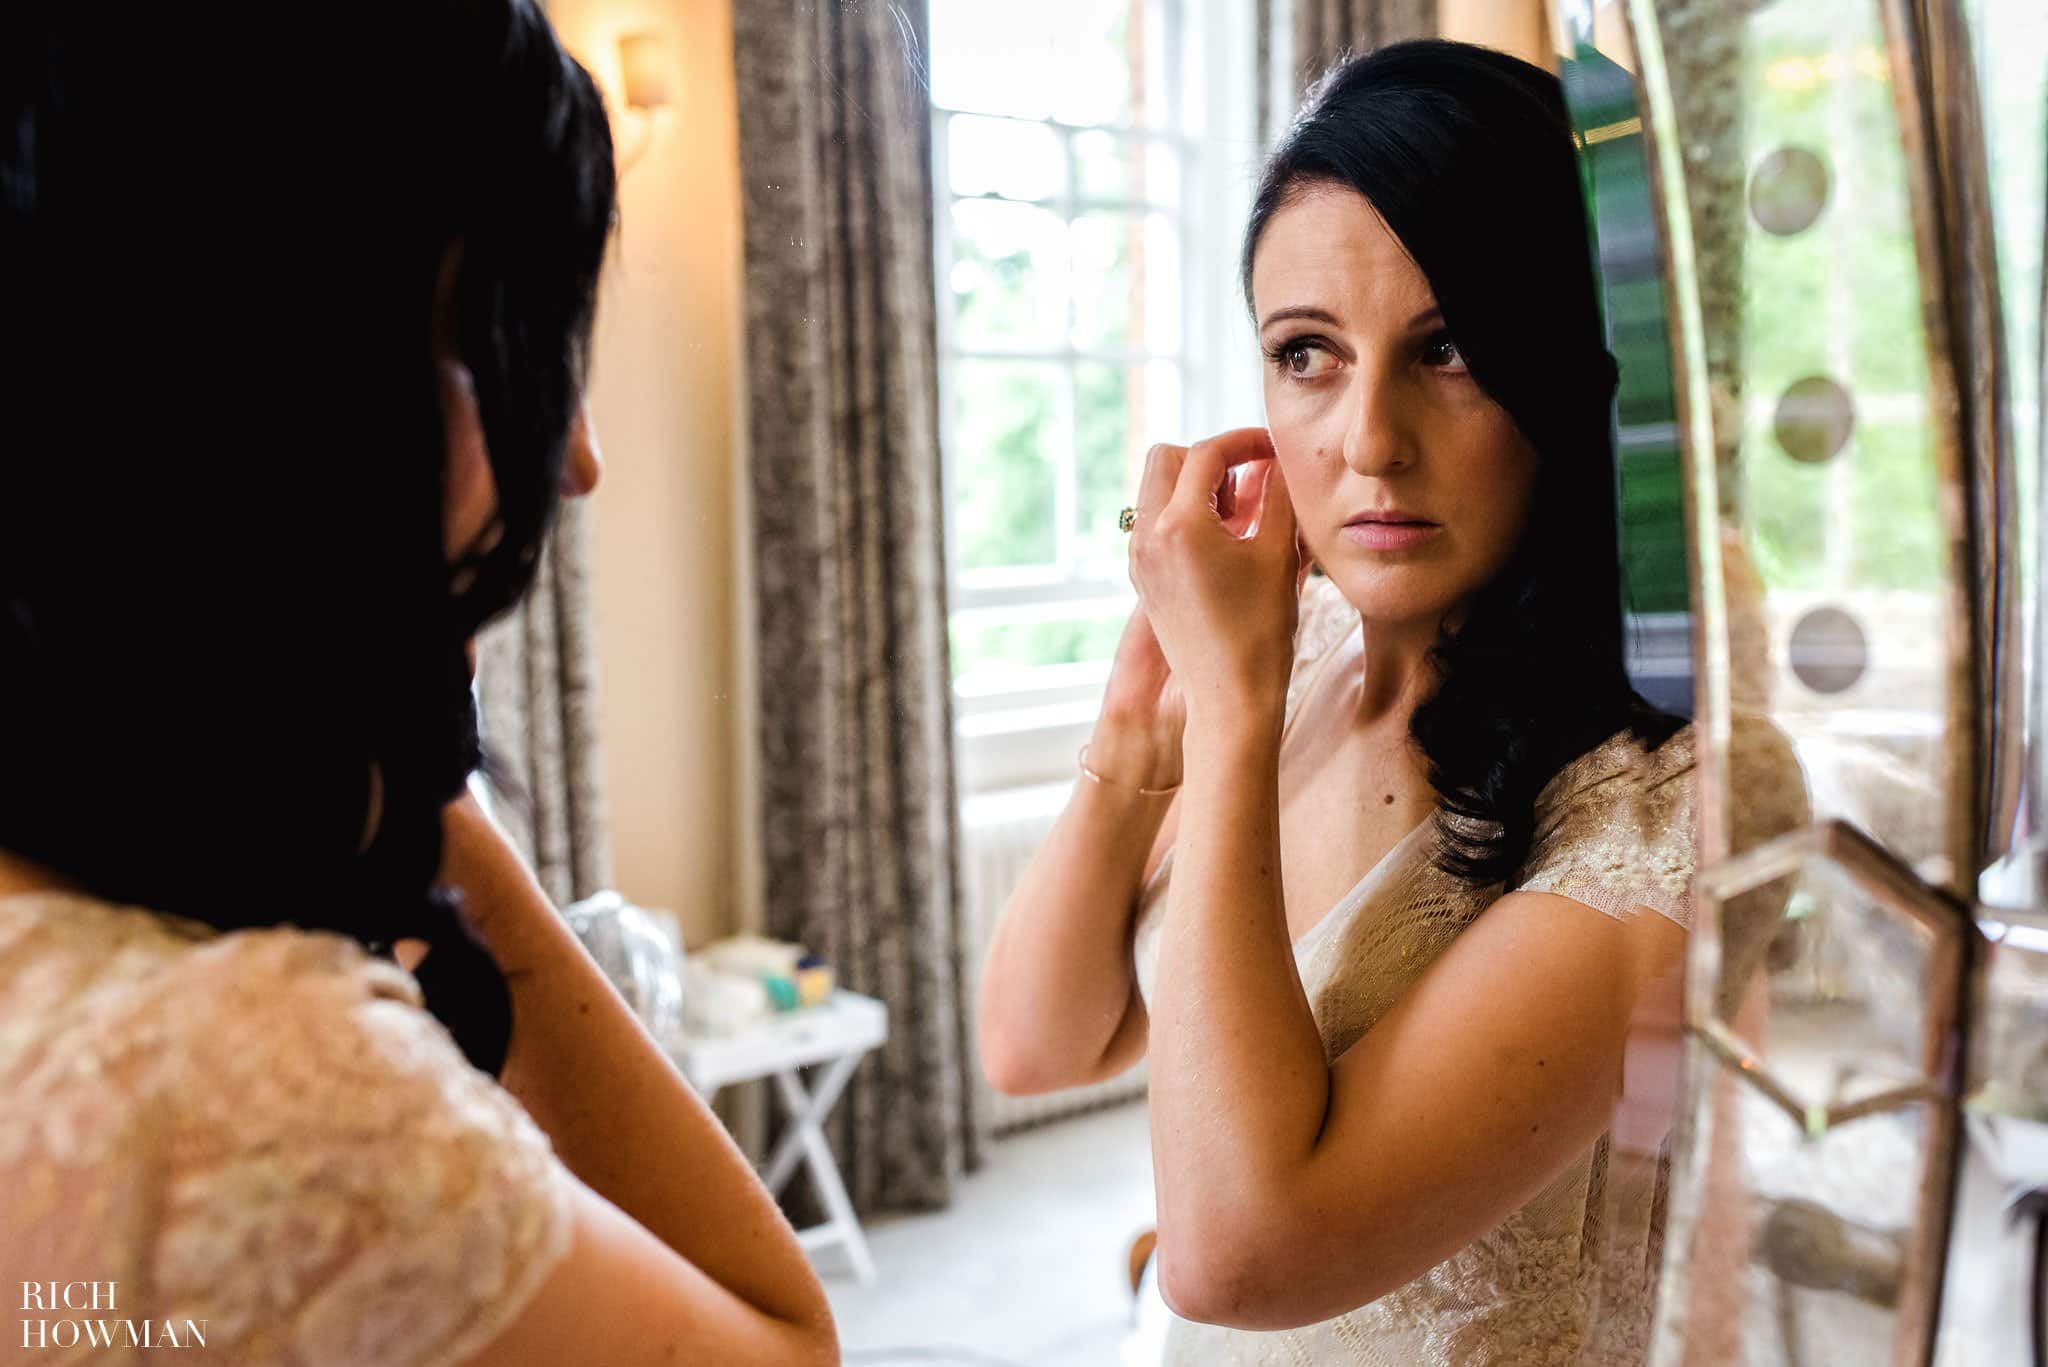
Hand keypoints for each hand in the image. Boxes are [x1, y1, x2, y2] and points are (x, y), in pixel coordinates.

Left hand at [1127, 429, 1300, 726]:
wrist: (1230, 698)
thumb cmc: (1261, 632)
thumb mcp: (1279, 554)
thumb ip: (1277, 495)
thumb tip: (1273, 462)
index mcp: (1178, 525)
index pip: (1207, 453)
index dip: (1245, 441)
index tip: (1273, 449)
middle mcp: (1147, 536)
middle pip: (1167, 458)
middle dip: (1210, 460)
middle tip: (1251, 485)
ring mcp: (1139, 558)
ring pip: (1157, 490)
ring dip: (1196, 487)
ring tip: (1241, 520)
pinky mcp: (1143, 578)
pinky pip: (1156, 523)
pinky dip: (1186, 516)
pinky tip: (1225, 544)